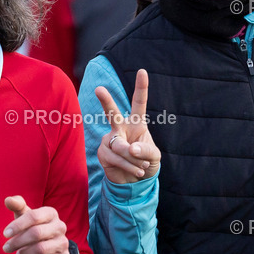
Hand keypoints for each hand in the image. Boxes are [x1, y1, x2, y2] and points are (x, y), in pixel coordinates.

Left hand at [2, 196, 70, 253]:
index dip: (17, 225)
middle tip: (6, 247)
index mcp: (51, 213)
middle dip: (18, 241)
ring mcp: (63, 243)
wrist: (53, 248)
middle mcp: (60, 227)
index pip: (33, 216)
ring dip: (25, 253)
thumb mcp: (26, 216)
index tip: (5, 233)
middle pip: (36, 233)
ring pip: (41, 249)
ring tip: (18, 253)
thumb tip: (8, 200)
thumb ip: (17, 206)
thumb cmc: (35, 227)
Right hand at [94, 68, 160, 183]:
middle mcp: (120, 128)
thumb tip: (130, 148)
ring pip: (120, 147)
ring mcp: (109, 139)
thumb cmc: (146, 163)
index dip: (141, 87)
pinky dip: (129, 166)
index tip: (142, 71)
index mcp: (136, 123)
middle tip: (99, 89)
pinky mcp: (103, 152)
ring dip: (134, 160)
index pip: (138, 103)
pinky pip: (116, 158)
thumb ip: (146, 150)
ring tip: (141, 167)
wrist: (134, 182)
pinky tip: (135, 171)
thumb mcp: (154, 157)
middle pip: (112, 113)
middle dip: (105, 101)